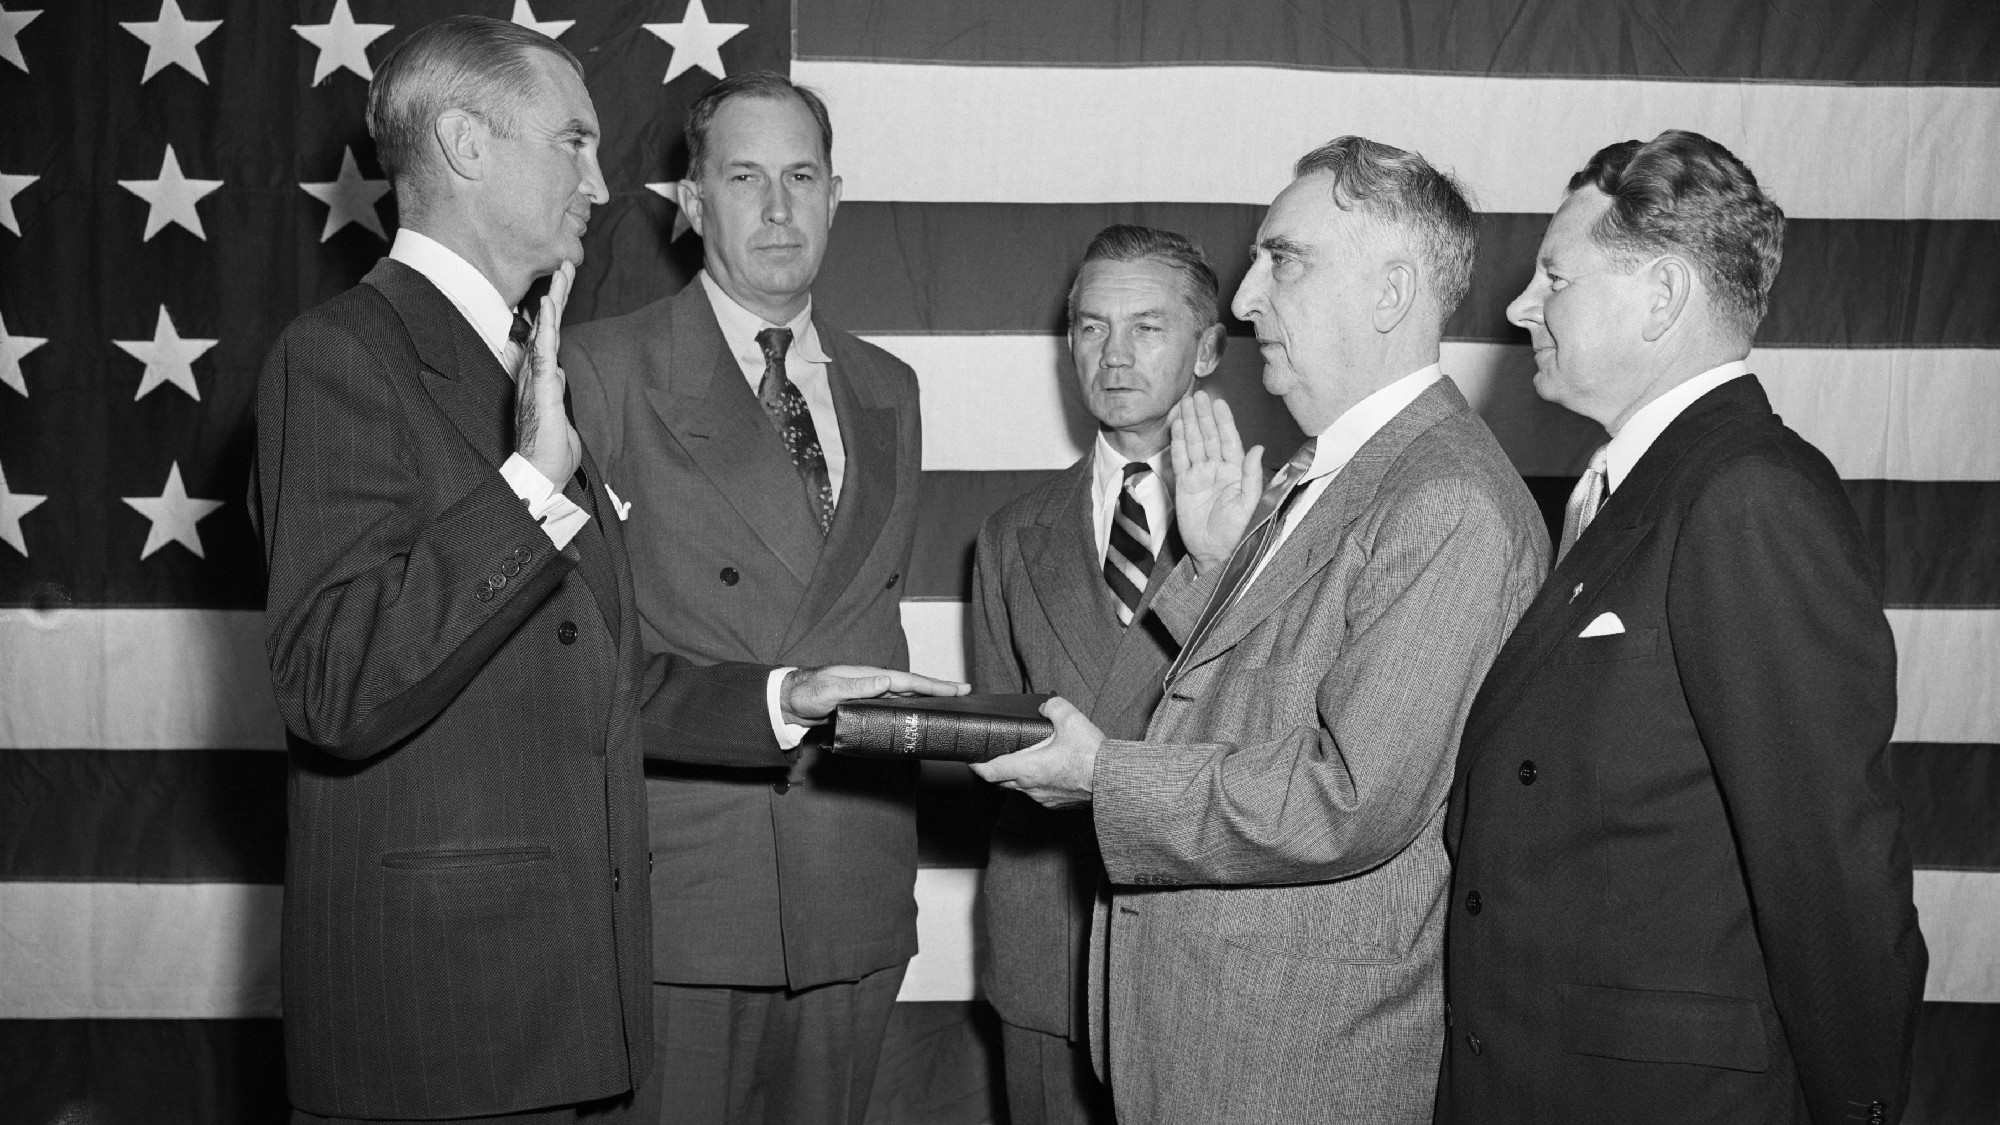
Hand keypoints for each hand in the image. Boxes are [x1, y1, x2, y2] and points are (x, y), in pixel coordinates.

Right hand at [515, 260, 582, 485]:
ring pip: (545, 331)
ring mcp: (535, 378)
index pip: (547, 335)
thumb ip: (557, 389)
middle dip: (557, 293)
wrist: (540, 474)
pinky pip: (543, 350)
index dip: (553, 308)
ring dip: (554, 300)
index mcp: (540, 376)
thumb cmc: (549, 449)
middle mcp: (534, 372)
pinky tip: (548, 306)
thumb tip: (559, 372)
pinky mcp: (541, 388)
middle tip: (565, 263)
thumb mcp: (560, 412)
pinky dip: (547, 326)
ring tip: (561, 272)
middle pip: (546, 325)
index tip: (559, 281)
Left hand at [780, 665, 968, 725]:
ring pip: (907, 696)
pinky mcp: (866, 706)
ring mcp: (872, 694)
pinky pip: (895, 706)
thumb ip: (858, 687)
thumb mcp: (832, 689)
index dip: (934, 685)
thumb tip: (888, 681)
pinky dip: (912, 708)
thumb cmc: (808, 692)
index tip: (957, 688)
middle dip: (940, 689)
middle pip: (915, 687)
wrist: (790, 700)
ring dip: (929, 698)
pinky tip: (920, 714)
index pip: (909, 681)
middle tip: (966, 693)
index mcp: (872, 676)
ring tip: (951, 703)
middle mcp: (875, 683)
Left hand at [970, 696, 1102, 808]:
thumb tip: (1045, 706)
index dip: (977, 765)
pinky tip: (1045, 771)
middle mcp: (1031, 787)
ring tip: (1022, 760)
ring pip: (1020, 789)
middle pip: (1000, 782)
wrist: (1114, 781)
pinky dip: (1035, 783)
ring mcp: (1043, 798)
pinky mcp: (1057, 804)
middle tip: (992, 757)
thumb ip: (1052, 706)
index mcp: (1028, 768)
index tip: (971, 759)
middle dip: (994, 770)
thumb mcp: (1070, 718)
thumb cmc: (1093, 756)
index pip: (990, 771)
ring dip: (1016, 777)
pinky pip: (1037, 794)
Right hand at [1169, 390, 1265, 572]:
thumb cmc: (1237, 532)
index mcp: (1236, 473)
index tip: (1218, 403)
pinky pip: (1181, 459)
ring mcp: (1200, 476)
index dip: (1224, 421)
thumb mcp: (1250, 504)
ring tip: (1186, 404)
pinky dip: (1178, 442)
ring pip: (1194, 444)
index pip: (1229, 441)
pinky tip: (1178, 426)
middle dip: (1204, 416)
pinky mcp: (1184, 485)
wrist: (1215, 553)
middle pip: (1210, 437)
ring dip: (1191, 423)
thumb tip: (1258, 449)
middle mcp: (1218, 470)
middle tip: (1198, 395)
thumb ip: (1252, 475)